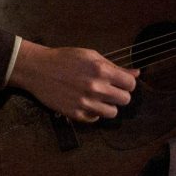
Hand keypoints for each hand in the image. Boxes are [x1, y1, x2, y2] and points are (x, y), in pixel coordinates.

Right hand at [6, 40, 139, 121]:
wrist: (38, 69)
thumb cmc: (65, 58)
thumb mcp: (91, 56)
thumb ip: (115, 66)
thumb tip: (136, 73)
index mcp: (101, 70)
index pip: (130, 84)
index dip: (127, 83)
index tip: (120, 82)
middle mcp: (95, 88)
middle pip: (125, 100)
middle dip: (120, 94)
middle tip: (109, 90)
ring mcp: (85, 103)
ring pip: (112, 113)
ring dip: (108, 105)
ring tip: (99, 98)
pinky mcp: (75, 114)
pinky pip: (95, 119)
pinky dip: (94, 113)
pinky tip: (86, 103)